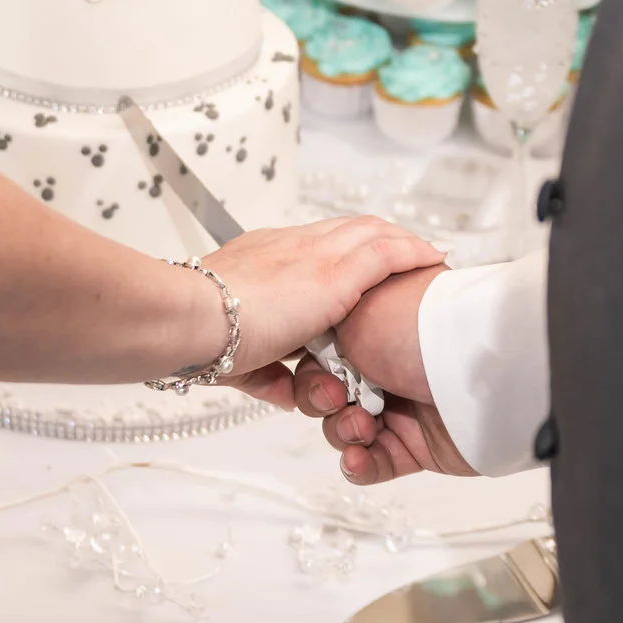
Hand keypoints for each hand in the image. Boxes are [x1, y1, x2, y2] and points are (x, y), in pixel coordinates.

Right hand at [199, 217, 443, 382]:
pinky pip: (385, 252)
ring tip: (426, 254)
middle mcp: (292, 247)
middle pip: (348, 230)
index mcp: (264, 259)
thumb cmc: (200, 334)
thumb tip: (287, 392)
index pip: (315, 245)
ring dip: (401, 242)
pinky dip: (411, 254)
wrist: (191, 319)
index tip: (361, 266)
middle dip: (379, 240)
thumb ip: (268, 373)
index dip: (344, 250)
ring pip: (370, 232)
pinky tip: (432, 259)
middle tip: (405, 253)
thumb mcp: (240, 360)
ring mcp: (314, 255)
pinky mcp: (333, 273)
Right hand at [230, 264, 477, 483]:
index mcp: (374, 320)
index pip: (322, 348)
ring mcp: (403, 404)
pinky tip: (360, 457)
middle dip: (321, 400)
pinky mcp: (419, 445)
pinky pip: (374, 462)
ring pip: (346, 428)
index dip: (307, 364)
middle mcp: (388, 360)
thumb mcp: (354, 311)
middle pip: (327, 391)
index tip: (305, 368)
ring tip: (363, 427)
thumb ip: (322, 329)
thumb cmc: (422, 328)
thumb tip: (315, 345)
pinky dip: (361, 463)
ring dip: (342, 431)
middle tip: (336, 398)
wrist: (483, 372)